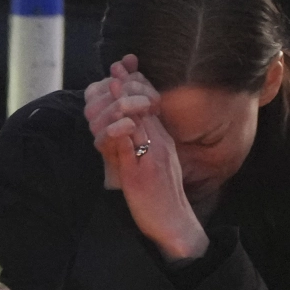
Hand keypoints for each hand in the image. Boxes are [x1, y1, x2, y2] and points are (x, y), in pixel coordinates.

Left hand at [88, 57, 207, 260]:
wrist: (174, 224)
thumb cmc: (161, 197)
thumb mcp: (152, 166)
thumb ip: (141, 148)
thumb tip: (129, 132)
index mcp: (162, 141)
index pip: (150, 107)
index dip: (138, 86)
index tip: (124, 68)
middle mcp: (161, 144)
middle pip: (146, 107)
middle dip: (131, 84)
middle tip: (117, 65)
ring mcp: (153, 157)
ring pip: (140, 121)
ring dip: (127, 99)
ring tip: (116, 78)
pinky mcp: (144, 172)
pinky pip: (132, 147)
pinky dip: (122, 129)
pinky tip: (114, 116)